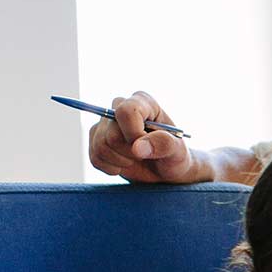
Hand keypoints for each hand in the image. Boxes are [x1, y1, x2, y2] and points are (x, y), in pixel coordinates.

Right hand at [88, 91, 210, 183]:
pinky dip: (112, 168)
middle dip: (130, 153)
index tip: (146, 147)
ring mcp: (105, 123)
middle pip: (111, 134)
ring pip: (101, 146)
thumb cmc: (174, 156)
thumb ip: (164, 144)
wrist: (165, 170)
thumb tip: (137, 147)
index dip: (134, 134)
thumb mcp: (177, 151)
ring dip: (121, 161)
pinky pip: (95, 158)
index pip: (126, 111)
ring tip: (137, 159)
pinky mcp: (96, 139)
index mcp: (143, 102)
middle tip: (145, 155)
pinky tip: (125, 164)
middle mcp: (120, 107)